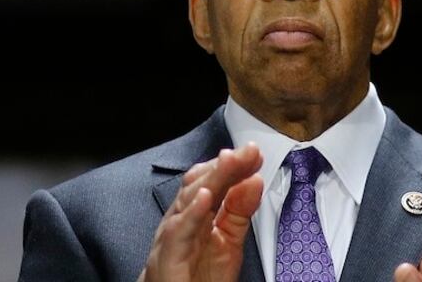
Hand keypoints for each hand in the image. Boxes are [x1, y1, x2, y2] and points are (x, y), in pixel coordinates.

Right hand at [138, 143, 263, 281]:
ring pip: (188, 200)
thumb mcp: (229, 241)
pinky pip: (178, 232)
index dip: (233, 165)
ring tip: (230, 161)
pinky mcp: (166, 258)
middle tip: (248, 152)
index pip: (212, 181)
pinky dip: (191, 213)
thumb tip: (254, 181)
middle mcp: (181, 221)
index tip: (253, 153)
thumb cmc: (198, 279)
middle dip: (225, 166)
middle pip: (200, 184)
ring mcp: (171, 237)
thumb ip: (240, 212)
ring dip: (211, 179)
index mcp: (196, 215)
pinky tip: (205, 197)